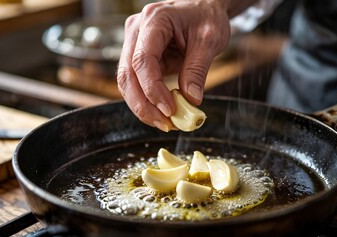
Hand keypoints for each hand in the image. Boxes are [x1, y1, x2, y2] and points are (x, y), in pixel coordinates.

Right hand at [117, 0, 230, 131]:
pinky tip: (160, 114)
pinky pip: (136, 82)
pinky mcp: (138, 57)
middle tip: (165, 124)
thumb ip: (197, 69)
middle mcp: (137, 30)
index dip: (152, 88)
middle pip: (127, 74)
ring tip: (164, 123)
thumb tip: (191, 100)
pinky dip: (146, 100)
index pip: (142, 59)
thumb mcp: (210, 40)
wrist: (202, 8)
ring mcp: (134, 43)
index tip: (169, 109)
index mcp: (154, 20)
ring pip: (126, 82)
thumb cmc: (206, 17)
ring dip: (142, 106)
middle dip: (143, 104)